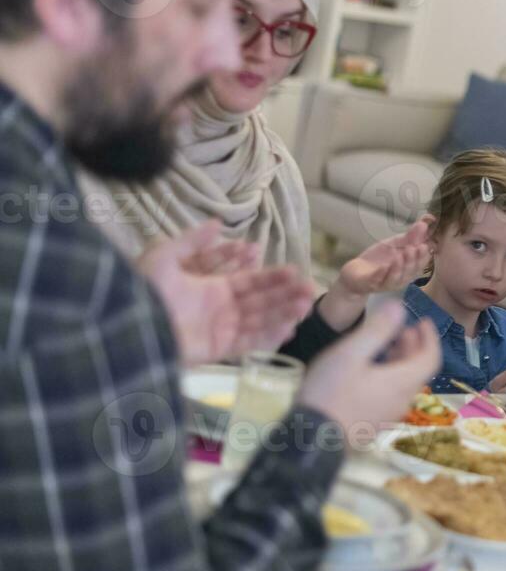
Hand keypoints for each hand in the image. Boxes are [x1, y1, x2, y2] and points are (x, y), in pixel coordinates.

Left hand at [136, 221, 315, 364]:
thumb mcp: (163, 257)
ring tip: (306, 305)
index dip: (272, 276)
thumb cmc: (145, 291)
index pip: (250, 281)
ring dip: (284, 312)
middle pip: (261, 300)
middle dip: (286, 294)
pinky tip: (288, 328)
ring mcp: (221, 330)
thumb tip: (217, 221)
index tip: (295, 270)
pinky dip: (270, 336)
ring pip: (260, 320)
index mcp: (212, 288)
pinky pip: (249, 343)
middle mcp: (221, 309)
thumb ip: (192, 240)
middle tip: (310, 288)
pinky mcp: (218, 349)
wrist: (129, 327)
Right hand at [298, 301, 440, 427]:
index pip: (431, 358)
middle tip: (403, 329)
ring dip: (400, 360)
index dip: (431, 338)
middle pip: (417, 370)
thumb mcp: (351, 353)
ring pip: (404, 382)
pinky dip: (389, 375)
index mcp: (402, 382)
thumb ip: (378, 329)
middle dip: (414, 346)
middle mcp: (402, 400)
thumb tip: (399, 307)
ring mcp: (387, 414)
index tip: (425, 321)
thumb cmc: (331, 392)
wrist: (310, 440)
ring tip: (384, 345)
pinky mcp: (373, 423)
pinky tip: (368, 370)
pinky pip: (391, 394)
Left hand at [319, 216, 434, 329]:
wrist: (357, 273)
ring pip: (396, 277)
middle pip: (411, 271)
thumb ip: (411, 235)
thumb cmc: (380, 260)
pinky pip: (378, 280)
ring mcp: (386, 283)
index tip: (426, 243)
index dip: (425, 254)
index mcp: (409, 268)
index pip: (421, 262)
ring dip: (400, 267)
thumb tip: (427, 220)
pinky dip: (382, 274)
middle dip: (414, 260)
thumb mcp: (396, 244)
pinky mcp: (371, 284)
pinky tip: (384, 267)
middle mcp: (401, 278)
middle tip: (415, 247)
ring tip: (401, 255)